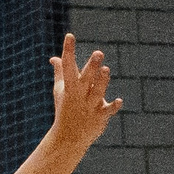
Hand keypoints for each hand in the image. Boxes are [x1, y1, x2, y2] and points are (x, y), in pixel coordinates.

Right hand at [48, 35, 120, 149]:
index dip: (69, 50)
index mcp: (69, 86)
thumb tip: (54, 58)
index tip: (70, 36)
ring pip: (97, 92)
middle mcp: (80, 95)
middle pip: (85, 78)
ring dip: (102, 82)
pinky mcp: (100, 116)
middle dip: (91, 66)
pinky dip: (113, 106)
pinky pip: (107, 111)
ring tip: (105, 69)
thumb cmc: (65, 109)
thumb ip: (60, 73)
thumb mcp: (60, 91)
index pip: (67, 66)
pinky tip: (119, 101)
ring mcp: (90, 106)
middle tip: (99, 53)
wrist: (68, 137)